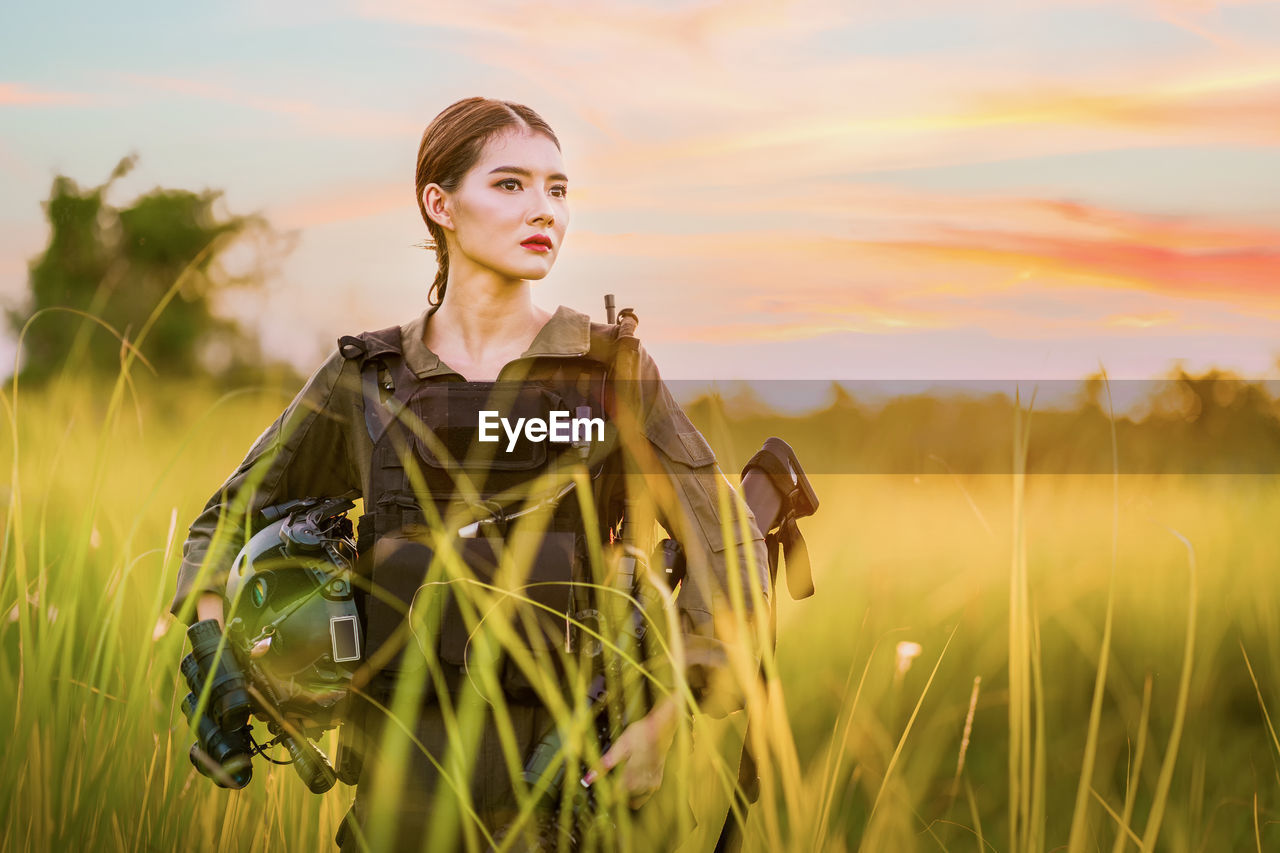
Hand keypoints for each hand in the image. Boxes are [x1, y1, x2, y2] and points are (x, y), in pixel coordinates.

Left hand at [583, 694, 680, 808]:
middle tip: (608, 784)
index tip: (600, 790)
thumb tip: (589, 777)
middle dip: (614, 794)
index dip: (605, 795)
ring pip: (635, 801)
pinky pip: (645, 796)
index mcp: (631, 776)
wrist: (661, 729)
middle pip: (624, 799)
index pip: (614, 796)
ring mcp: (651, 784)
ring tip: (620, 783)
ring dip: (626, 796)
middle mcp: (642, 784)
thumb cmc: (642, 734)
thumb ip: (605, 764)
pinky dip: (637, 794)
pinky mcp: (657, 782)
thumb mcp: (620, 745)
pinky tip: (633, 784)